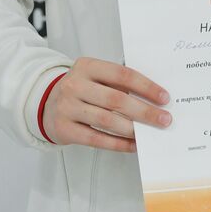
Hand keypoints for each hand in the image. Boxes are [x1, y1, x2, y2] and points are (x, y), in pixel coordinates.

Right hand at [42, 57, 170, 151]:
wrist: (46, 104)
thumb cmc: (81, 89)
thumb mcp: (96, 77)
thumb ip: (119, 83)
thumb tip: (153, 99)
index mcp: (87, 66)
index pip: (122, 74)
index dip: (146, 86)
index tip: (164, 98)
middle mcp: (74, 85)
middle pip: (116, 99)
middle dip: (144, 111)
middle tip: (164, 119)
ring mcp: (66, 107)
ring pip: (107, 120)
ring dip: (132, 129)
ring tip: (150, 133)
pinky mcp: (63, 129)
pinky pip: (96, 139)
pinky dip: (118, 144)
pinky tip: (132, 145)